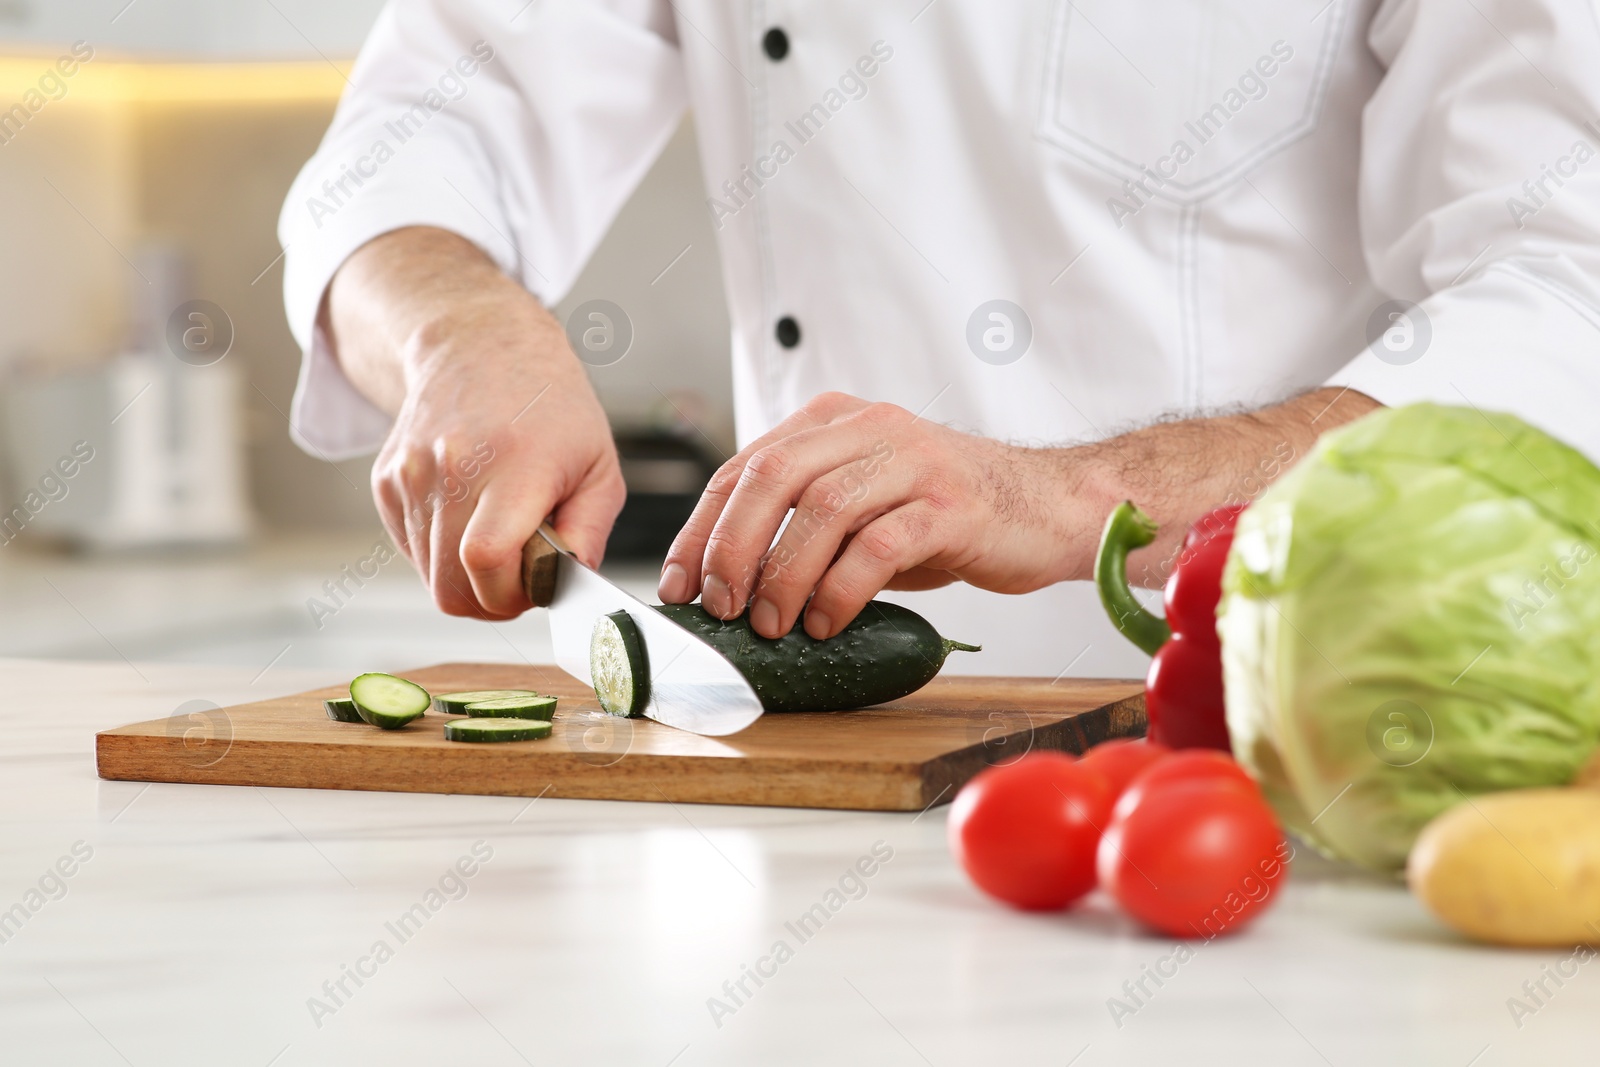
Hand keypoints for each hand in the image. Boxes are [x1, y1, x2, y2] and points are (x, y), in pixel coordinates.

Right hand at [329, 228, 622, 618]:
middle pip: (450, 585)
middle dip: (490, 601)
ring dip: (467, 579)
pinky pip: (412, 551)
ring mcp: (410, 474)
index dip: (510, 595)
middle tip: (520, 577)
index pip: (485, 560)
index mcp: (513, 464)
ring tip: (501, 541)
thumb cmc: (551, 409)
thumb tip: (569, 586)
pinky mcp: (386, 482)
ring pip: (429, 575)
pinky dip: (442, 554)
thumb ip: (589, 534)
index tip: (536, 586)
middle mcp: (452, 467)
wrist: (480, 348)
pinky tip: (471, 519)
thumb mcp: (599, 467)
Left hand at [657, 393, 1088, 639]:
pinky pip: (880, 546)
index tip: (680, 582)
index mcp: (837, 421)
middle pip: (773, 476)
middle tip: (719, 606)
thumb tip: (728, 582)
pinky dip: (841, 590)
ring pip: (822, 509)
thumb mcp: (866, 503)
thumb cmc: (949, 514)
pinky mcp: (953, 506)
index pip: (745, 464)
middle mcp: (872, 429)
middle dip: (732, 547)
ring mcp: (915, 462)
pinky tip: (827, 622)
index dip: (702, 526)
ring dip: (783, 574)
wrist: (1051, 507)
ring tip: (770, 624)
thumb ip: (805, 521)